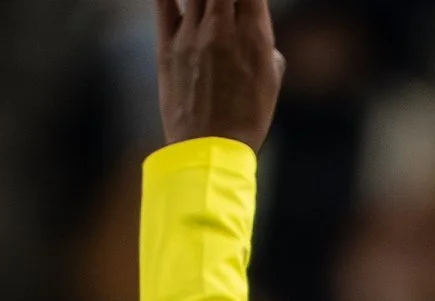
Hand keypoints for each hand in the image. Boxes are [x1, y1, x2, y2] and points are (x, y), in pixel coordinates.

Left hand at [157, 0, 283, 148]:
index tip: (242, 1)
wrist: (210, 152)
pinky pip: (163, 5)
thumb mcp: (272, 73)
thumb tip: (253, 22)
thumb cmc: (247, 118)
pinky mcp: (167, 50)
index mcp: (253, 30)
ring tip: (204, 4)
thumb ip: (262, 37)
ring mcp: (191, 36)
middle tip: (223, 3)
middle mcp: (221, 26)